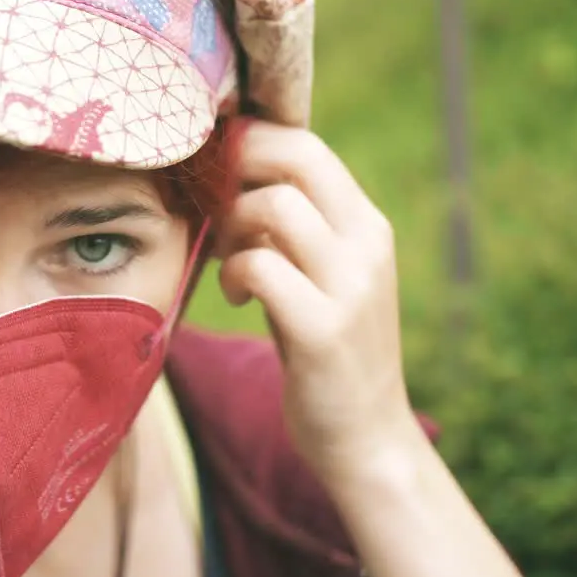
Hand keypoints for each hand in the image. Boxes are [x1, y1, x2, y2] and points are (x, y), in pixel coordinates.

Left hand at [216, 120, 418, 482]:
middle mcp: (368, 244)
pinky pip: (260, 266)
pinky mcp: (323, 329)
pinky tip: (235, 296)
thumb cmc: (326, 351)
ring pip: (274, 205)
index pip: (309, 144)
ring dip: (231, 225)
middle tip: (209, 200)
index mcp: (367, 225)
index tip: (214, 164)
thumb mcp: (320, 276)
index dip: (252, 139)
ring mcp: (350, 285)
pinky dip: (232, 272)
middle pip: (296, 155)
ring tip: (226, 258)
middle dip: (236, 165)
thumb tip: (232, 177)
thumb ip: (294, 229)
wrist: (365, 437)